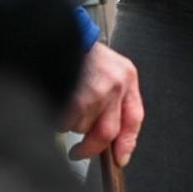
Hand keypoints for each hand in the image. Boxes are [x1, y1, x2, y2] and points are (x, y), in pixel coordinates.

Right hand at [66, 42, 143, 165]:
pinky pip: (65, 122)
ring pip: (82, 127)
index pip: (134, 118)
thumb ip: (114, 97)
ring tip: (66, 99)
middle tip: (79, 152)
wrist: (59, 33)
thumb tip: (110, 138)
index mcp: (127, 76)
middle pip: (108, 132)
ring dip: (70, 122)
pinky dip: (58, 118)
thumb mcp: (108, 68)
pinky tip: (58, 100)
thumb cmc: (81, 53)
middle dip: (91, 147)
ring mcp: (96, 91)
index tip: (120, 158)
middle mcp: (116, 84)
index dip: (127, 143)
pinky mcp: (76, 97)